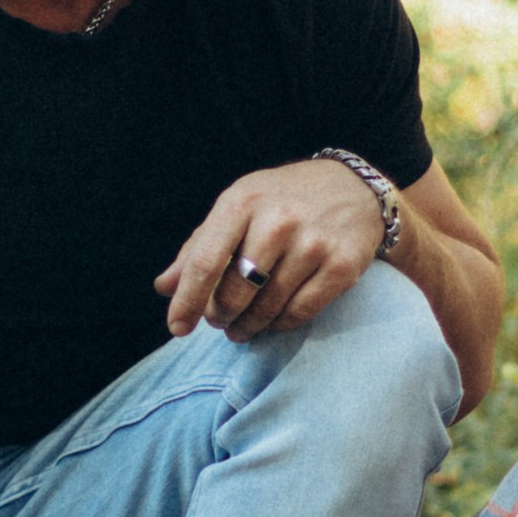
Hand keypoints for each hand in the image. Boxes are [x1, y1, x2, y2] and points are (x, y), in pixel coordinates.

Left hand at [157, 159, 386, 344]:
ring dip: (248, 326)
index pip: (205, 261)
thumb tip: (164, 288)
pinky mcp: (342, 265)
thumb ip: (199, 247)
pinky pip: (300, 312)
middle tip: (219, 321)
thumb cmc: (282, 200)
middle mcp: (278, 220)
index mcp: (243, 202)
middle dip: (220, 316)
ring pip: (267, 307)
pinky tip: (273, 321)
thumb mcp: (238, 208)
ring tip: (241, 328)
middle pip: (235, 292)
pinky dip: (280, 324)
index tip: (177, 327)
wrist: (353, 187)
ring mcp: (313, 243)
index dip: (187, 301)